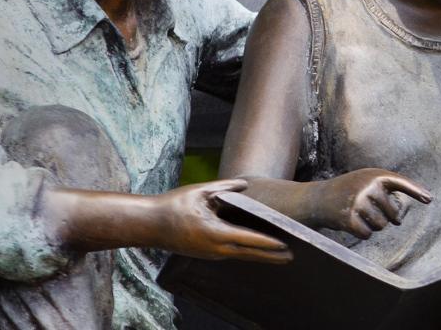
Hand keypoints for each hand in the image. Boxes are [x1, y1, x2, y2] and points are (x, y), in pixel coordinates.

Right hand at [154, 179, 291, 263]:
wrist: (150, 225)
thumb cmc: (173, 205)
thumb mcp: (200, 191)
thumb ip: (224, 187)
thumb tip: (245, 184)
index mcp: (214, 232)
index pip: (247, 238)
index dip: (267, 242)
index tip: (284, 244)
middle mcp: (214, 247)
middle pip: (248, 253)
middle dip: (270, 256)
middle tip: (291, 257)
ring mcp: (210, 253)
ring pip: (240, 256)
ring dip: (260, 256)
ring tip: (279, 256)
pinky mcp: (206, 253)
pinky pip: (231, 254)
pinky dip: (246, 253)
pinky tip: (256, 251)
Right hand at [316, 168, 432, 238]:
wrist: (319, 198)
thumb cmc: (349, 190)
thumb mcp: (367, 182)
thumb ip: (387, 192)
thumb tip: (403, 218)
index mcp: (375, 175)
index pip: (400, 182)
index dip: (416, 191)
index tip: (429, 199)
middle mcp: (368, 187)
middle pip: (392, 214)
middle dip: (385, 218)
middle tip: (369, 211)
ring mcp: (358, 202)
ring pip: (381, 226)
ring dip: (373, 226)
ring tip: (359, 215)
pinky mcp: (348, 218)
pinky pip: (367, 234)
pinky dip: (362, 233)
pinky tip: (352, 223)